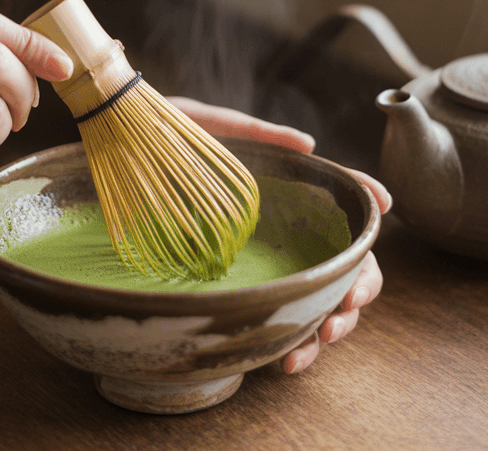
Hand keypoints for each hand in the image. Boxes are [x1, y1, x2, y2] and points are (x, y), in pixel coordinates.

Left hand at [167, 96, 392, 373]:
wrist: (109, 159)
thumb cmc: (160, 137)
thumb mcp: (204, 128)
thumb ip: (255, 134)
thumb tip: (309, 144)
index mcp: (284, 193)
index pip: (341, 205)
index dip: (366, 215)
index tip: (378, 221)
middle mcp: (283, 233)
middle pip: (346, 264)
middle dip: (358, 288)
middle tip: (346, 304)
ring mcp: (266, 265)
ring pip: (323, 301)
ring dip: (334, 324)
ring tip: (322, 336)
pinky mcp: (241, 293)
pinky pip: (281, 326)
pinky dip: (295, 346)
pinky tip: (287, 359)